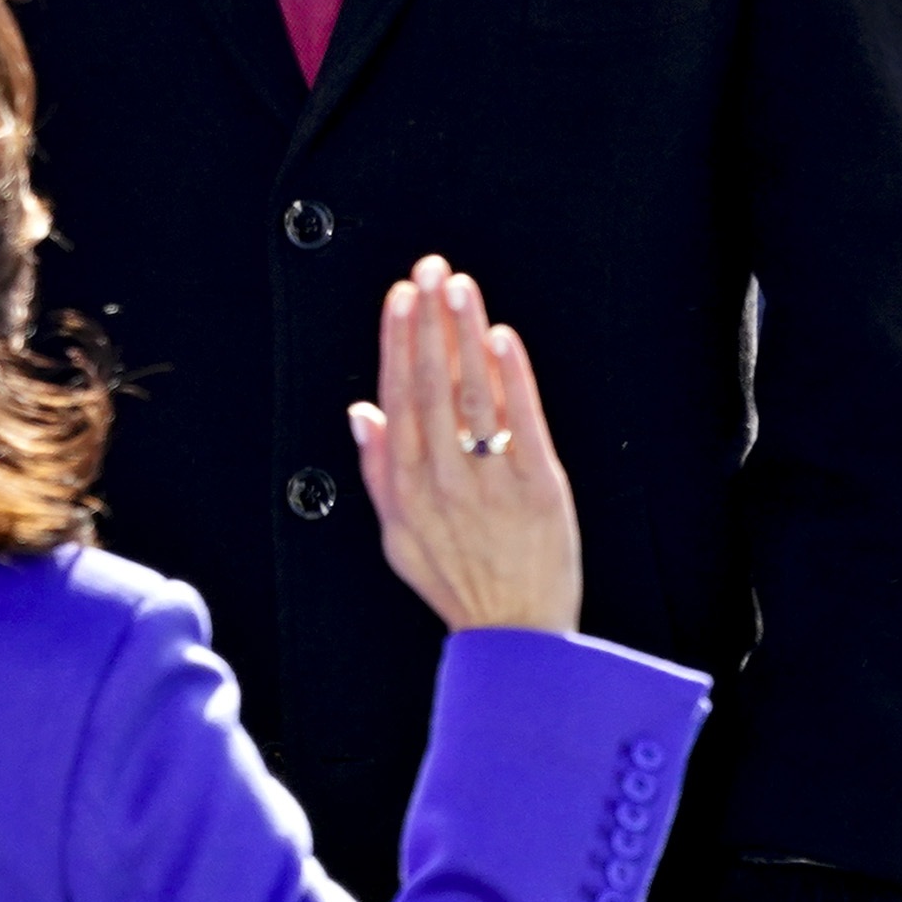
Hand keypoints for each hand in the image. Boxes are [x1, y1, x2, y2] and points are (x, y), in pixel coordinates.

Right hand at [349, 256, 581, 634]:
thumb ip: (378, 471)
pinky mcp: (539, 487)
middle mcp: (444, 481)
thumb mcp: (398, 536)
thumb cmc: (457, 581)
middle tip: (429, 271)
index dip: (396, 343)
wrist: (515, 631)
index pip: (397, 397)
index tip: (398, 298)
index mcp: (407, 488)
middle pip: (432, 385)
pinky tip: (502, 338)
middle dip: (427, 322)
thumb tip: (361, 412)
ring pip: (473, 395)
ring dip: (465, 334)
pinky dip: (511, 378)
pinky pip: (522, 422)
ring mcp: (492, 483)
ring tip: (460, 287)